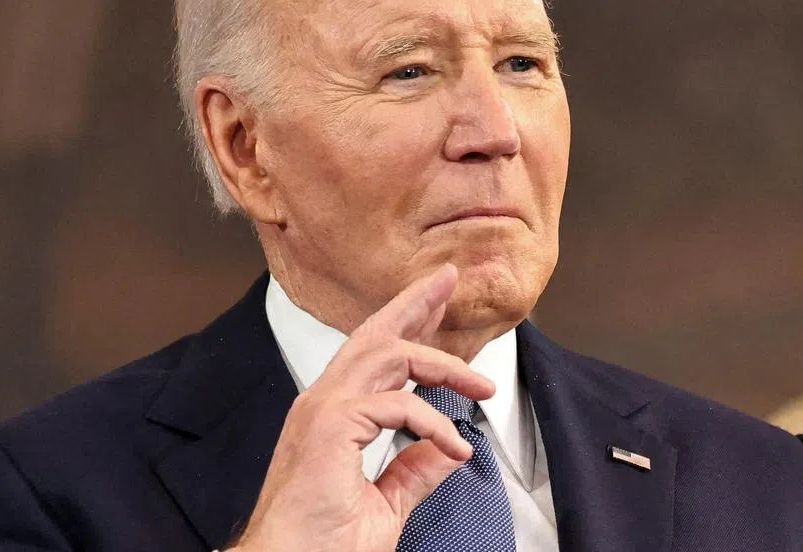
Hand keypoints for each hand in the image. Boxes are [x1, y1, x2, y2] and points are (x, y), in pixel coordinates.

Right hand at [229, 264, 495, 551]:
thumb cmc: (321, 547)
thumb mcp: (383, 505)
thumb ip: (412, 471)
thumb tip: (446, 449)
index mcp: (332, 415)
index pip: (374, 353)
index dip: (407, 321)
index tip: (437, 301)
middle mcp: (323, 401)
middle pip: (375, 334)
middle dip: (415, 303)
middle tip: (449, 278)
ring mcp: (323, 409)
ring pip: (386, 354)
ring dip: (440, 362)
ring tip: (482, 382)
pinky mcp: (330, 427)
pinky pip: (396, 405)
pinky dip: (433, 423)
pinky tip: (454, 446)